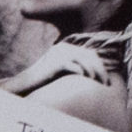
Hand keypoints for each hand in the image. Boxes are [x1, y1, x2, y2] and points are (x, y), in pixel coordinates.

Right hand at [0, 40, 116, 101]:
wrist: (25, 83)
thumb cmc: (43, 81)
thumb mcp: (60, 71)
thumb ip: (74, 68)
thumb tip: (92, 74)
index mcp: (66, 47)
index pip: (90, 53)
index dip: (100, 65)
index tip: (106, 79)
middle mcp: (64, 48)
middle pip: (90, 55)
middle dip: (101, 69)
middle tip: (106, 83)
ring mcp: (60, 54)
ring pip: (85, 60)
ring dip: (95, 72)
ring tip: (100, 83)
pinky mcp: (56, 63)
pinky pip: (74, 66)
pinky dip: (83, 73)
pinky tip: (87, 80)